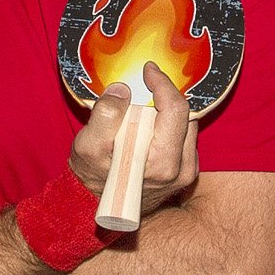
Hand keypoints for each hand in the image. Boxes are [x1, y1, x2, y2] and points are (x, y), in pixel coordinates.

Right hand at [68, 68, 197, 215]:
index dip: (162, 83)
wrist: (97, 204)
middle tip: (143, 88)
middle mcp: (181, 169)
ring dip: (167, 111)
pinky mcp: (186, 171)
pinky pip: (184, 136)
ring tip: (143, 110)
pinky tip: (149, 127)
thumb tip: (122, 90)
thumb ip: (104, 116)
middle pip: (185, 115)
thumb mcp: (87, 146)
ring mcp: (186, 172)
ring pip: (187, 124)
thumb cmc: (92, 176)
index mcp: (162, 163)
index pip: (176, 110)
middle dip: (164, 96)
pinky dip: (170, 125)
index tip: (148, 70)